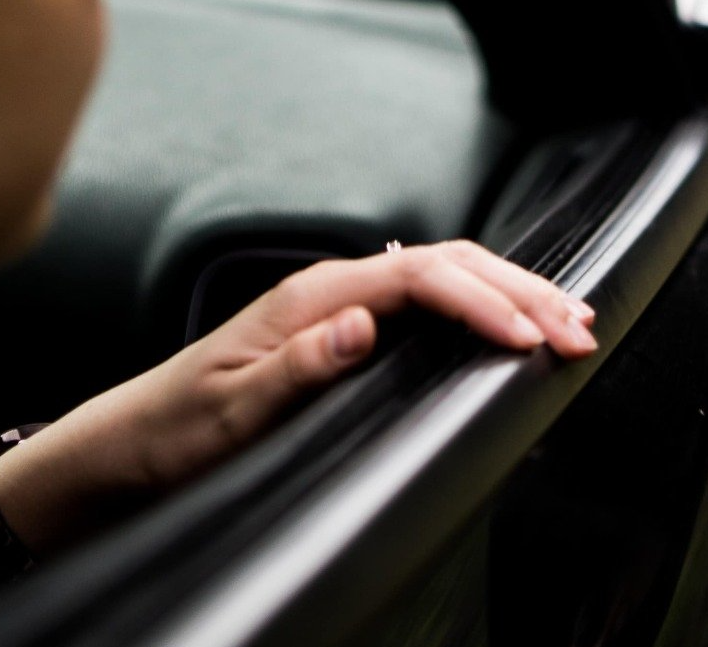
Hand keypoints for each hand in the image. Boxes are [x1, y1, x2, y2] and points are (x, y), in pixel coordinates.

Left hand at [0, 241, 596, 554]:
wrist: (127, 443)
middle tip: (581, 325)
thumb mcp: (228, 412)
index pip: (421, 276)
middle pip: (449, 264)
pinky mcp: (346, 327)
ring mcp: (342, 304)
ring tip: (568, 316)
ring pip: (447, 275)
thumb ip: (296, 366)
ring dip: (511, 292)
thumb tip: (361, 324)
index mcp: (314, 296)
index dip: (483, 301)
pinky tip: (508, 316)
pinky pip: (430, 298)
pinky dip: (482, 304)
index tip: (528, 338)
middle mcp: (334, 288)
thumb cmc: (174, 432)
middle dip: (522, 290)